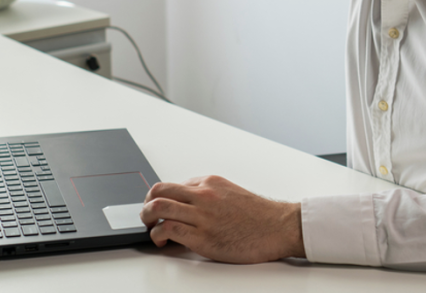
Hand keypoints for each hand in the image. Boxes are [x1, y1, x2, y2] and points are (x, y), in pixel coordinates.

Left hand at [140, 175, 304, 262]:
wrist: (279, 227)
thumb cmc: (259, 215)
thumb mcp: (230, 194)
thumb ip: (207, 196)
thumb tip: (186, 206)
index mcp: (209, 183)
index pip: (172, 185)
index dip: (161, 198)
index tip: (158, 208)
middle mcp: (203, 195)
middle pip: (159, 191)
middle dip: (146, 204)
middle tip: (146, 216)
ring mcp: (202, 216)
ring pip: (159, 208)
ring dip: (147, 219)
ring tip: (150, 228)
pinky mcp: (203, 237)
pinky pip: (169, 230)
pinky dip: (158, 236)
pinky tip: (162, 242)